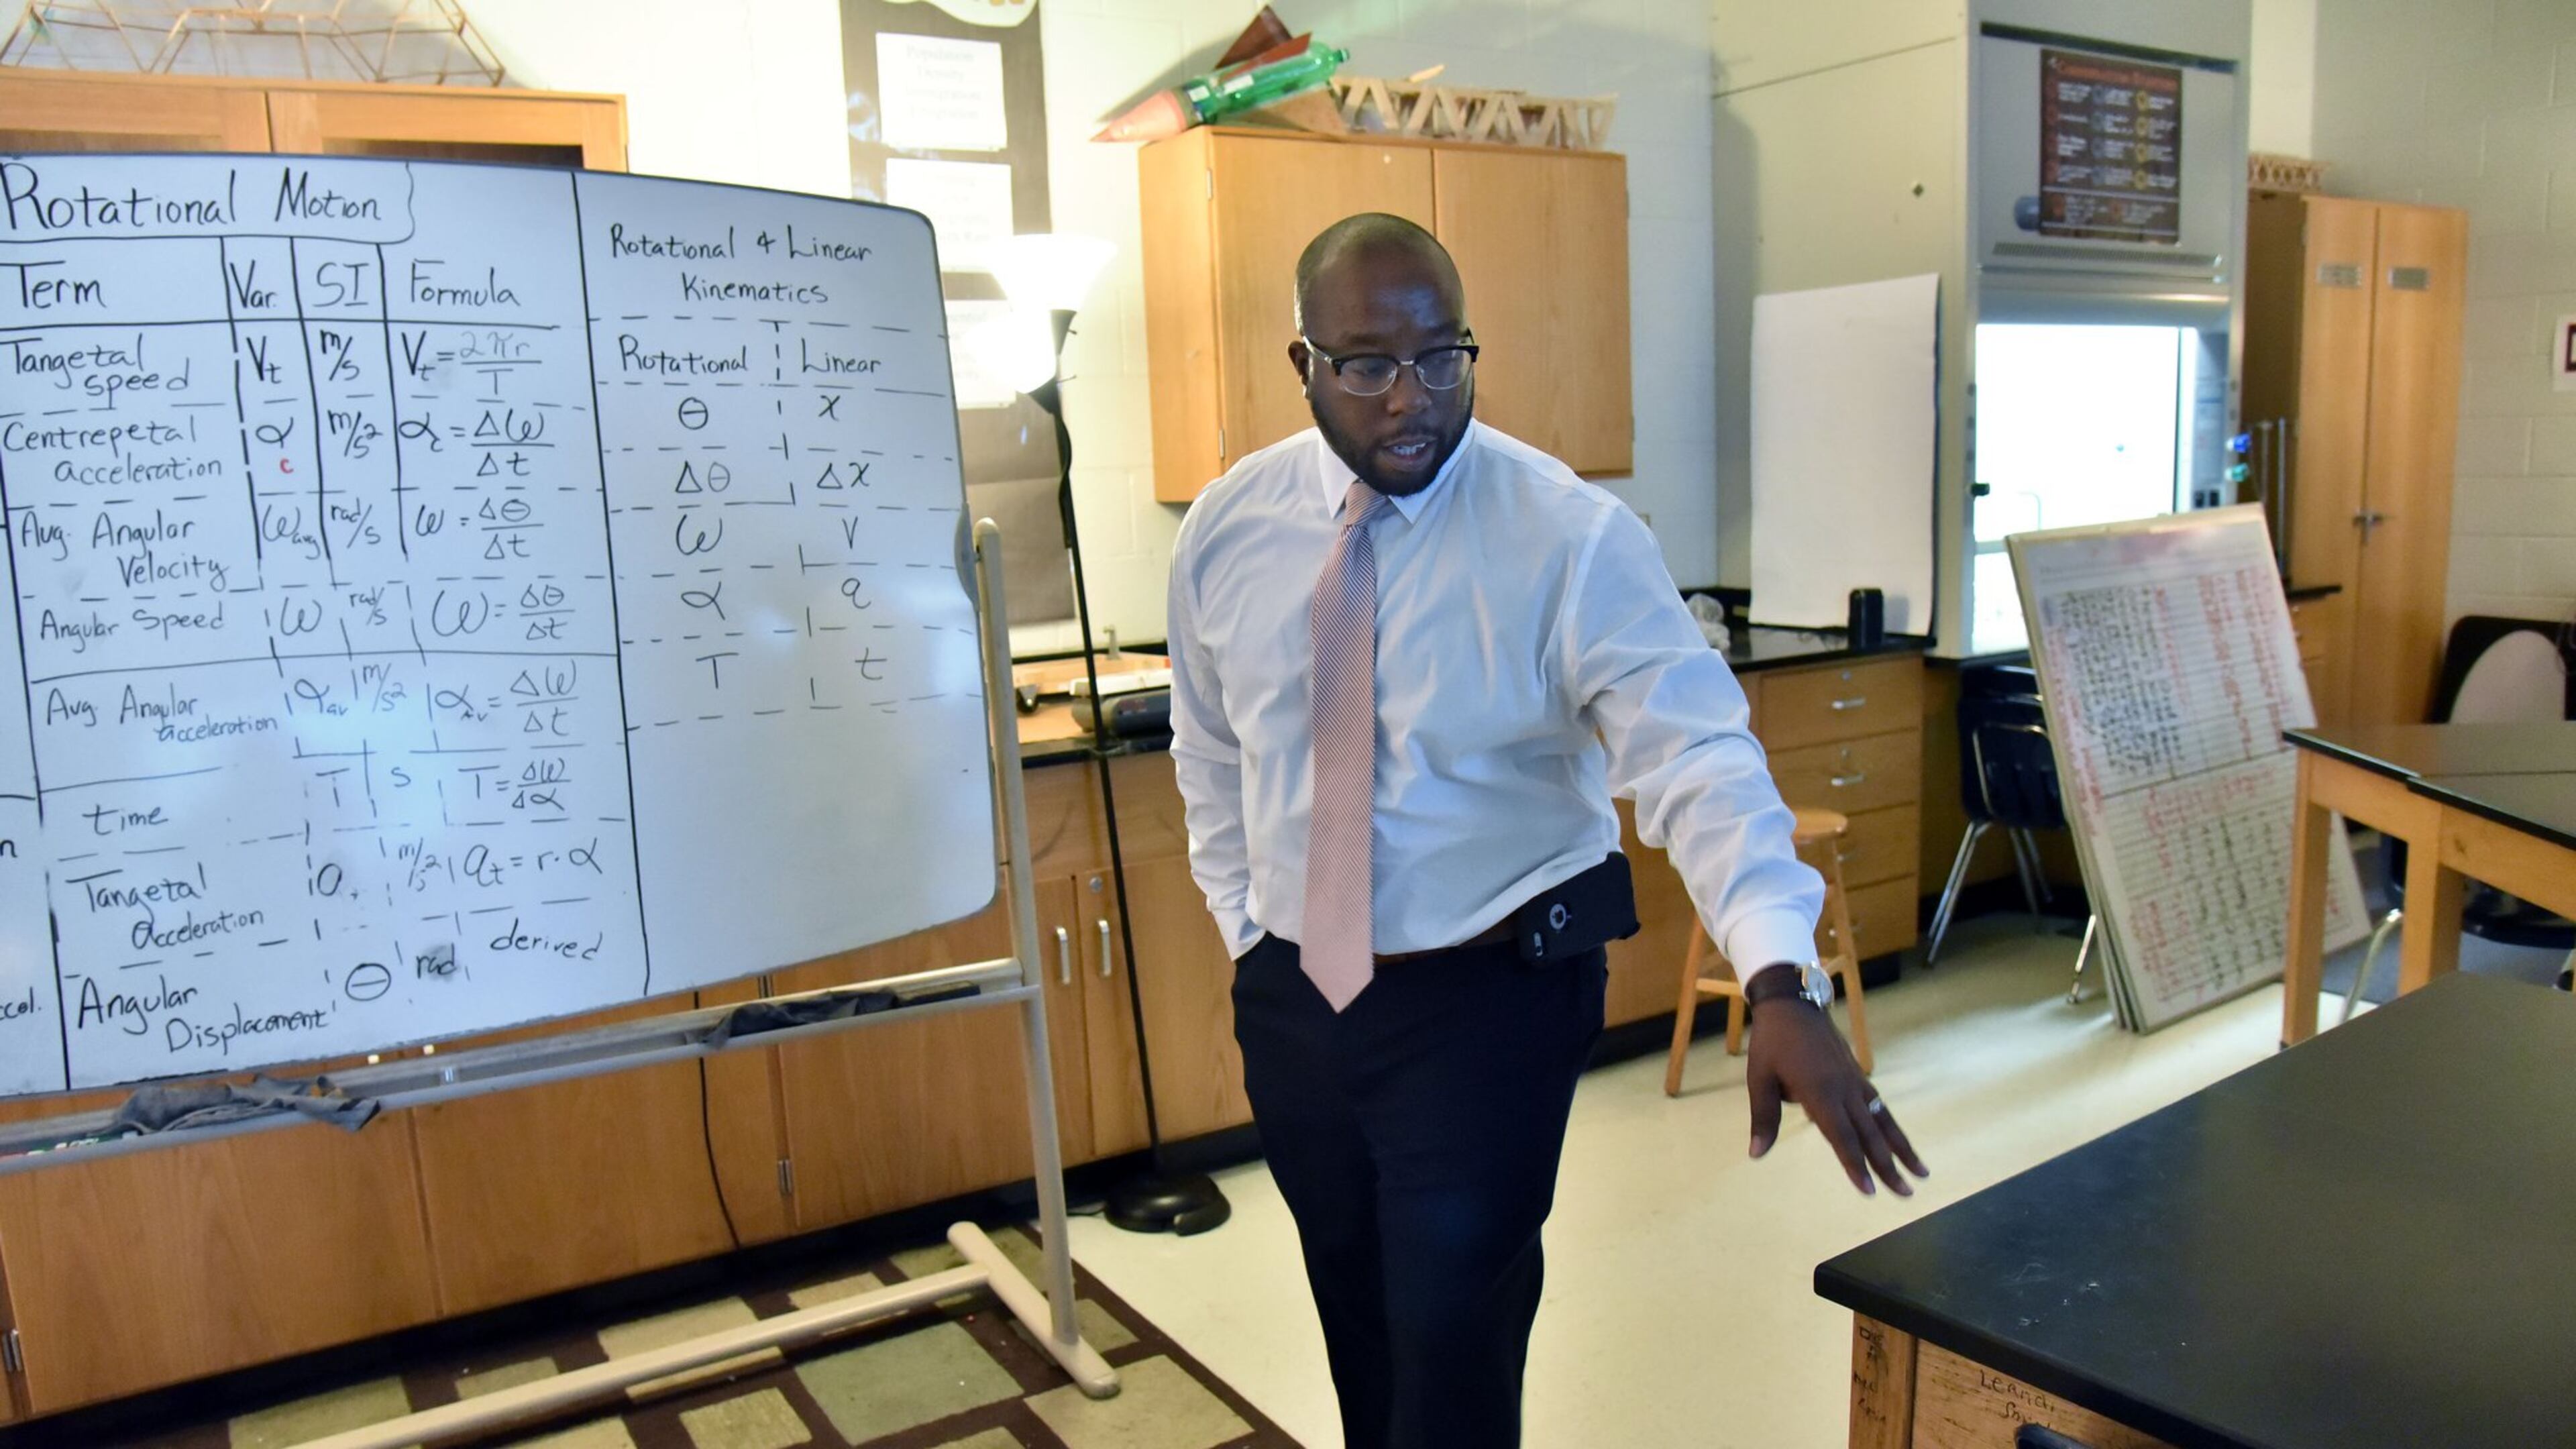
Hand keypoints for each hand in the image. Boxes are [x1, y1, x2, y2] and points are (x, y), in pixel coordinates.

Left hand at [1745, 997, 1928, 1196]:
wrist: (1792, 1003)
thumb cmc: (1771, 1042)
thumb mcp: (1759, 1078)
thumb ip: (1763, 1118)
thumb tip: (1757, 1153)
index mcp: (1819, 1093)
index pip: (1841, 1137)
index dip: (1855, 1165)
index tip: (1869, 1191)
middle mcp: (1844, 1089)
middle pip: (1870, 1135)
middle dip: (1888, 1166)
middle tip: (1906, 1194)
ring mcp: (1854, 1080)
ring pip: (1882, 1120)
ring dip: (1901, 1147)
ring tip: (1921, 1171)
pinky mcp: (1856, 1073)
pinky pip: (1878, 1105)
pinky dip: (1891, 1124)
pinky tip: (1897, 1139)